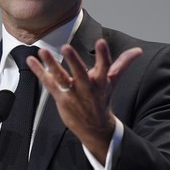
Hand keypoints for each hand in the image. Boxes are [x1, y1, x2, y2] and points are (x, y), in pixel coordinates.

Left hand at [27, 39, 142, 162]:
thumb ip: (123, 63)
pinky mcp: (60, 98)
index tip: (101, 42)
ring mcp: (72, 94)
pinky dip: (39, 71)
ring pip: (61, 78)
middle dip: (73, 61)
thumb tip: (138, 51)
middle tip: (66, 47)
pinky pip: (48, 83)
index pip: (104, 66)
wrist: (94, 128)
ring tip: (43, 51)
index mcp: (101, 82)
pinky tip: (31, 60)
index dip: (103, 55)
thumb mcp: (112, 81)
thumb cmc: (102, 100)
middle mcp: (86, 88)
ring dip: (51, 64)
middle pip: (80, 73)